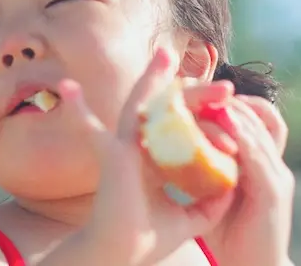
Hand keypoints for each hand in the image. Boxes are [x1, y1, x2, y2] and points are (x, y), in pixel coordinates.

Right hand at [56, 48, 235, 265]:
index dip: (206, 119)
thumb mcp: (190, 220)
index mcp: (156, 160)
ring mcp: (122, 148)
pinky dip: (80, 110)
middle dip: (197, 96)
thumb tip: (233, 187)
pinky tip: (68, 89)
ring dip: (153, 80)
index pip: (183, 130)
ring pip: (142, 107)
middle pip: (169, 112)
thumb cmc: (147, 241)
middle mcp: (138, 149)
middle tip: (226, 85)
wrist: (121, 254)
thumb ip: (211, 204)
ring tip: (165, 55)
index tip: (230, 108)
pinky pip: (101, 125)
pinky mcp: (112, 154)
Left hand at [202, 94, 295, 265]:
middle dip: (231, 99)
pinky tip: (222, 121)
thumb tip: (172, 148)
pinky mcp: (274, 191)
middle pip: (261, 116)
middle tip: (202, 85)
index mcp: (261, 164)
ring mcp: (278, 175)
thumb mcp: (214, 196)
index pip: (253, 120)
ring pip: (261, 129)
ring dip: (235, 110)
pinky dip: (242, 135)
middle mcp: (274, 164)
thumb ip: (203, 171)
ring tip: (209, 95)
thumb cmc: (231, 237)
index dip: (229, 103)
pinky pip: (259, 154)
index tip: (199, 92)